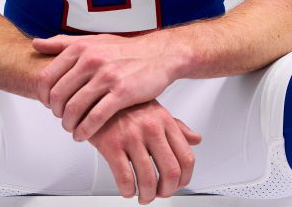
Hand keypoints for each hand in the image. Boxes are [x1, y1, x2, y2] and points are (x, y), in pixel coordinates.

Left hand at [32, 32, 180, 140]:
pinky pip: (95, 117)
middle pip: (58, 96)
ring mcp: (107, 77)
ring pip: (74, 108)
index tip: (50, 105)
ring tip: (72, 129)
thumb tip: (35, 44)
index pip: (47, 78)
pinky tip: (83, 135)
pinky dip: (85, 131)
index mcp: (81, 48)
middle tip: (61, 119)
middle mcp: (91, 60)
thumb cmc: (125, 50)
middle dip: (56, 113)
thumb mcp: (93, 40)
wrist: (159, 54)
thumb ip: (63, 43)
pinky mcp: (122, 93)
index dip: (44, 96)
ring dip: (68, 125)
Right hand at [87, 99, 201, 203]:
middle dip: (167, 191)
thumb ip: (177, 127)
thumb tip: (196, 139)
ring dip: (147, 195)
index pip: (186, 158)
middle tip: (161, 194)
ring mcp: (131, 137)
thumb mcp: (156, 111)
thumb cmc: (126, 105)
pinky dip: (128, 191)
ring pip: (148, 180)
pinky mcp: (111, 145)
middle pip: (171, 172)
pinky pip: (125, 178)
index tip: (177, 185)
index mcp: (164, 121)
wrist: (95, 96)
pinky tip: (127, 189)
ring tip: (143, 195)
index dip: (184, 179)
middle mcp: (151, 128)